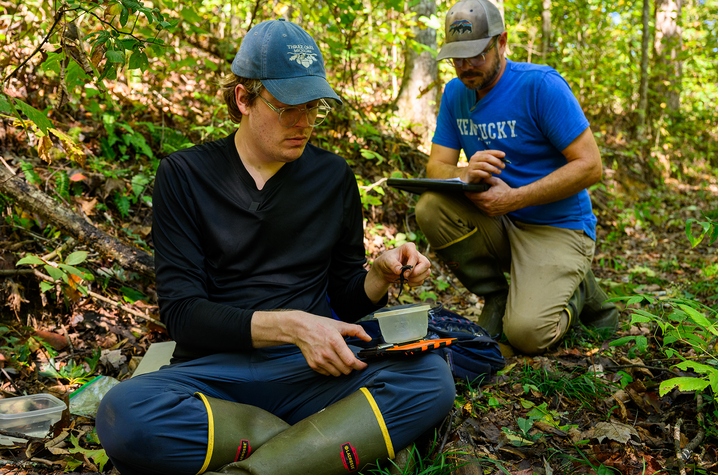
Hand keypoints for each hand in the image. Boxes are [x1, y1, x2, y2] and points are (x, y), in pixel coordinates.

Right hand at [251, 311, 370, 376]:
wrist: (300, 328)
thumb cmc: (319, 325)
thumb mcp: (339, 324)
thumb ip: (356, 330)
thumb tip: (368, 338)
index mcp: (335, 342)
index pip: (350, 361)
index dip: (359, 365)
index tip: (363, 365)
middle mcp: (327, 353)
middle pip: (346, 370)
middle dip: (352, 367)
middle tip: (352, 362)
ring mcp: (319, 360)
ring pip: (337, 374)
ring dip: (342, 369)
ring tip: (341, 361)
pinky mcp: (313, 365)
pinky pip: (327, 374)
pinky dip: (332, 370)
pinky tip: (331, 361)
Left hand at [365, 243, 431, 301]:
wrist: (386, 270)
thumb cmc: (387, 261)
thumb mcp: (387, 261)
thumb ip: (393, 264)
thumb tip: (399, 271)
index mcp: (409, 248)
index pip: (415, 256)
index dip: (411, 266)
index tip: (404, 273)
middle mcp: (417, 255)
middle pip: (426, 264)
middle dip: (417, 273)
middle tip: (406, 276)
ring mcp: (420, 264)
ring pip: (427, 272)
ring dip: (416, 279)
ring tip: (405, 279)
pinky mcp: (420, 273)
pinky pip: (422, 280)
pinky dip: (415, 283)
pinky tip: (407, 282)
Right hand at [460, 150, 505, 182]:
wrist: (467, 176)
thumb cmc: (479, 169)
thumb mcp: (486, 163)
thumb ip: (492, 161)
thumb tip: (502, 159)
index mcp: (479, 154)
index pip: (489, 152)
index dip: (497, 153)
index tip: (504, 155)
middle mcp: (474, 158)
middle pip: (487, 157)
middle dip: (497, 161)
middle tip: (503, 166)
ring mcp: (472, 165)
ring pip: (484, 165)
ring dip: (493, 169)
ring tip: (499, 172)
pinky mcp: (470, 172)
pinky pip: (479, 173)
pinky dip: (486, 174)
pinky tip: (490, 175)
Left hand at [466, 176, 519, 215]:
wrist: (514, 200)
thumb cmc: (505, 190)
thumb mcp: (496, 181)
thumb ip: (486, 179)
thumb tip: (479, 178)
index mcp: (486, 197)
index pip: (471, 196)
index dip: (468, 192)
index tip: (466, 190)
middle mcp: (486, 205)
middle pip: (473, 201)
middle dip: (472, 196)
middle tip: (472, 191)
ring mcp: (488, 211)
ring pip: (477, 205)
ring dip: (477, 201)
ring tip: (479, 195)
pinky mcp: (490, 214)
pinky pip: (483, 209)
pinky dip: (482, 205)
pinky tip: (485, 200)